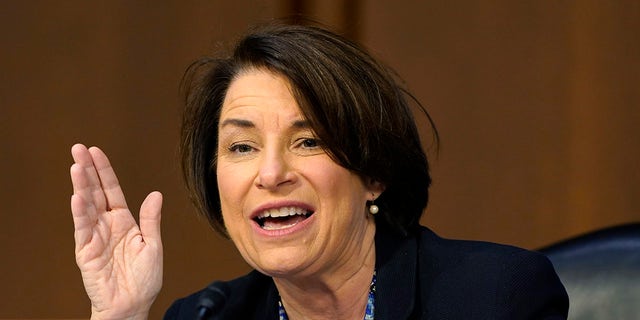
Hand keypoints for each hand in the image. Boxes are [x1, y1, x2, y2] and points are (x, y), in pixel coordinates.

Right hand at [70, 144, 162, 319]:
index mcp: (124, 221)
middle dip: (87, 170)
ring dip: (81, 186)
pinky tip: (77, 197)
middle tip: (77, 149)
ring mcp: (95, 236)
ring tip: (76, 166)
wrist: (132, 305)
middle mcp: (107, 225)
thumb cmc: (143, 280)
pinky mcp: (86, 251)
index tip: (96, 151)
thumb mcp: (152, 245)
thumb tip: (156, 194)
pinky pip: (83, 229)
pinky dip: (80, 213)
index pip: (111, 190)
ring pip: (86, 206)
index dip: (104, 171)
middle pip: (94, 192)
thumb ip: (151, 220)